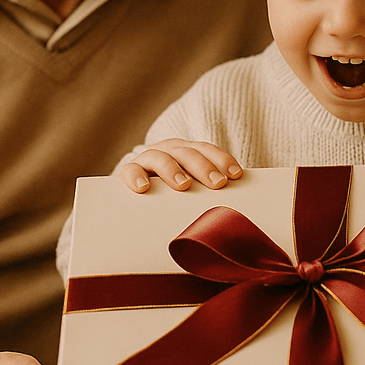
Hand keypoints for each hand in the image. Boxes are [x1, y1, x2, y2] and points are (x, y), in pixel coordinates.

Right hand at [119, 138, 242, 192]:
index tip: (235, 175)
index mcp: (187, 151)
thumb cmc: (175, 193)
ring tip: (184, 185)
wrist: (140, 190)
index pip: (206, 150)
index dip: (222, 159)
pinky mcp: (129, 172)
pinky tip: (144, 188)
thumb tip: (232, 215)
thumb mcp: (194, 188)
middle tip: (217, 183)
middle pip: (188, 153)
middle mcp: (169, 151)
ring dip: (173, 169)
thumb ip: (209, 192)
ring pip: (160, 157)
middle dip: (204, 167)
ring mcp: (148, 159)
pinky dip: (136, 177)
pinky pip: (130, 171)